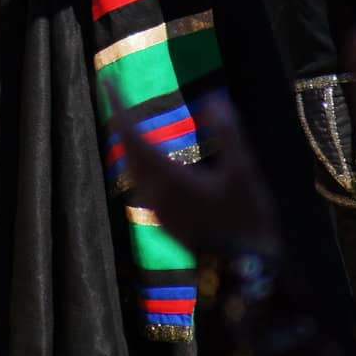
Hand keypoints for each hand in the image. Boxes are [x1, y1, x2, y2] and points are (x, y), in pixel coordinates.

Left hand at [107, 86, 279, 256]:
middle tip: (116, 96)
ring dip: (128, 143)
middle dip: (120, 122)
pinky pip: (141, 183)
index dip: (119, 108)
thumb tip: (212, 98)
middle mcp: (156, 195)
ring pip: (132, 170)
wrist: (244, 272)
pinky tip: (150, 161)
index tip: (109, 83)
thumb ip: (227, 131)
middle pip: (127, 152)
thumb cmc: (246, 219)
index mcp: (168, 180)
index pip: (132, 136)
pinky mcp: (166, 221)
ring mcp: (159, 211)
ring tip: (129, 123)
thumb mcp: (243, 170)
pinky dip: (139, 161)